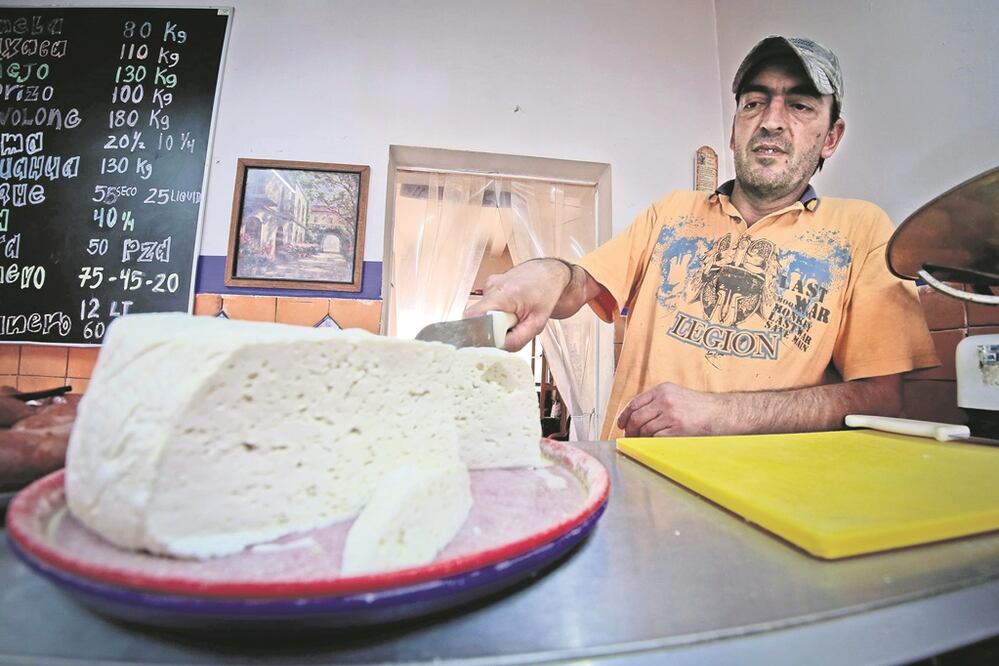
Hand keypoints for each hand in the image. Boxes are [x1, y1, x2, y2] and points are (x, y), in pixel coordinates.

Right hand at [464, 259, 572, 350]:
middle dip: (492, 330)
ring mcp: (488, 285)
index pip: (473, 317)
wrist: (548, 274)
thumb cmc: (546, 294)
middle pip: (477, 319)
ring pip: (482, 315)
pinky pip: (485, 308)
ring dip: (495, 322)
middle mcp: (492, 286)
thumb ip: (516, 340)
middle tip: (511, 326)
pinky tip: (510, 309)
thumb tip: (497, 349)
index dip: (479, 333)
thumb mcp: (537, 324)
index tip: (493, 339)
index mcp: (504, 294)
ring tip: (513, 316)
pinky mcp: (488, 287)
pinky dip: (496, 313)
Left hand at [616, 382, 730, 436]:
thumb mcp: (677, 395)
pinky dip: (652, 442)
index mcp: (663, 390)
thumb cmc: (701, 407)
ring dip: (641, 438)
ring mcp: (671, 414)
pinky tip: (654, 443)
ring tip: (643, 441)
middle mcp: (665, 400)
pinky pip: (656, 438)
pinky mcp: (678, 429)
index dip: (624, 416)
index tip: (621, 424)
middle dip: (630, 430)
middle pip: (636, 417)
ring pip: (645, 429)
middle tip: (630, 437)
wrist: (723, 412)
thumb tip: (637, 416)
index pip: (634, 403)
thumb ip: (658, 401)